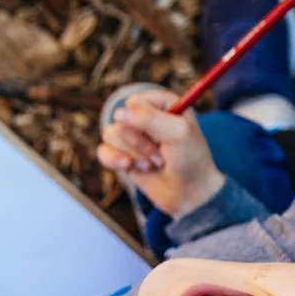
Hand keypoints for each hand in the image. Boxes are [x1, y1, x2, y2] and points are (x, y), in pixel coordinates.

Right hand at [97, 90, 226, 218]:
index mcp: (162, 104)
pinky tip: (130, 168)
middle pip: (121, 120)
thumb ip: (149, 118)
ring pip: (111, 134)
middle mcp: (145, 117)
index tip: (163, 134)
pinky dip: (115, 161)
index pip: (134, 101)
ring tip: (153, 164)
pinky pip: (103, 151)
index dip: (144, 120)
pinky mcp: (122, 155)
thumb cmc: (191, 160)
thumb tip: (118, 114)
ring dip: (134, 154)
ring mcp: (132, 136)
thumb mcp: (178, 133)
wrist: (190, 194)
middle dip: (140, 142)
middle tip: (162, 155)